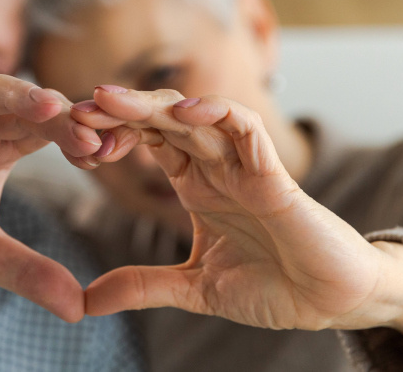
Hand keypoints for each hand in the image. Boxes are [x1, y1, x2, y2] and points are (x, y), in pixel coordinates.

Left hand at [73, 87, 402, 348]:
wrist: (330, 303)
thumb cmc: (272, 286)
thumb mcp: (194, 288)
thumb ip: (143, 287)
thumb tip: (86, 302)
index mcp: (196, 185)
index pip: (148, 141)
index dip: (111, 134)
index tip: (72, 140)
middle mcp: (216, 167)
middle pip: (163, 120)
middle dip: (120, 110)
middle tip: (75, 108)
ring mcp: (245, 166)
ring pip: (196, 116)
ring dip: (153, 104)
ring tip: (110, 100)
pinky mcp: (275, 175)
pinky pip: (246, 129)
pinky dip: (217, 114)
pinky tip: (183, 113)